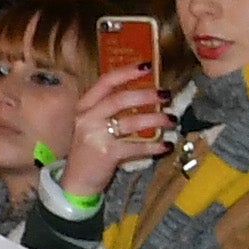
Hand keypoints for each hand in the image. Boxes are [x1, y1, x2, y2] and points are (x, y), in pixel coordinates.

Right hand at [63, 60, 162, 204]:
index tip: (148, 66)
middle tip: (167, 95)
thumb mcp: (92, 125)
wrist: (76, 182)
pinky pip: (136, 146)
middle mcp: (87, 119)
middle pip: (120, 99)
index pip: (106, 83)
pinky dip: (154, 146)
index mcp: (84, 108)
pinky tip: (166, 146)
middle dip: (147, 95)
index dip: (127, 73)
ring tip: (172, 120)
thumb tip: (145, 95)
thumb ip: (110, 110)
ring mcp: (95, 137)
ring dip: (156, 119)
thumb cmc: (89, 150)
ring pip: (131, 122)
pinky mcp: (106, 154)